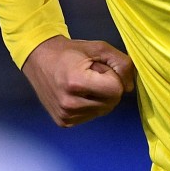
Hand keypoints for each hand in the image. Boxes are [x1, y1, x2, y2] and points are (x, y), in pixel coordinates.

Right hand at [21, 35, 135, 126]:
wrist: (39, 59)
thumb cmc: (69, 52)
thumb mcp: (98, 47)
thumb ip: (121, 62)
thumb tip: (130, 86)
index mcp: (76, 82)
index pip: (115, 90)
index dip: (113, 76)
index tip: (99, 68)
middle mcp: (70, 104)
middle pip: (111, 102)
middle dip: (108, 86)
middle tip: (92, 74)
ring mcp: (66, 116)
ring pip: (104, 110)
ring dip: (100, 96)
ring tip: (85, 83)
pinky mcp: (64, 122)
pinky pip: (92, 116)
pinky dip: (92, 104)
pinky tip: (79, 93)